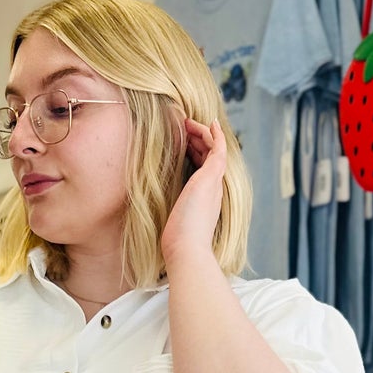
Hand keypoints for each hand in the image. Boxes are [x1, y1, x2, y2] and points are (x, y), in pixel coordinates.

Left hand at [160, 116, 226, 271]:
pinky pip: (219, 147)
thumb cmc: (177, 242)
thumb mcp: (171, 222)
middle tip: (184, 128)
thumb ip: (169, 213)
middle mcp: (213, 189)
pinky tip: (210, 122)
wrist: (187, 249)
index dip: (196, 154)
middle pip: (209, 157)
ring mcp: (214, 182)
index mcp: (205, 199)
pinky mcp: (212, 176)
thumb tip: (154, 215)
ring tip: (187, 122)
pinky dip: (216, 134)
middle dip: (198, 141)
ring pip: (213, 149)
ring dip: (202, 133)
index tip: (184, 144)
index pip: (203, 170)